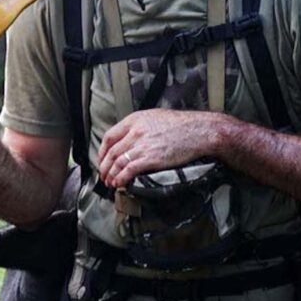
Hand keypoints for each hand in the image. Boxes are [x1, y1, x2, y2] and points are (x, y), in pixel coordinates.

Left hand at [97, 108, 221, 188]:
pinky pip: (128, 170)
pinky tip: (119, 183)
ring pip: (117, 162)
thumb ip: (139, 126)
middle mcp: (135, 132)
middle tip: (103, 175)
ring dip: (111, 175)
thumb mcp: (155, 117)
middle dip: (104, 166)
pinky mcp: (150, 158)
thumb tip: (129, 139)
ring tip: (110, 182)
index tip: (102, 159)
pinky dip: (121, 178)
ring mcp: (142, 145)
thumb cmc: (181, 125)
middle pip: (111, 152)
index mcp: (135, 120)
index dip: (102, 151)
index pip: (109, 136)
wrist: (199, 131)